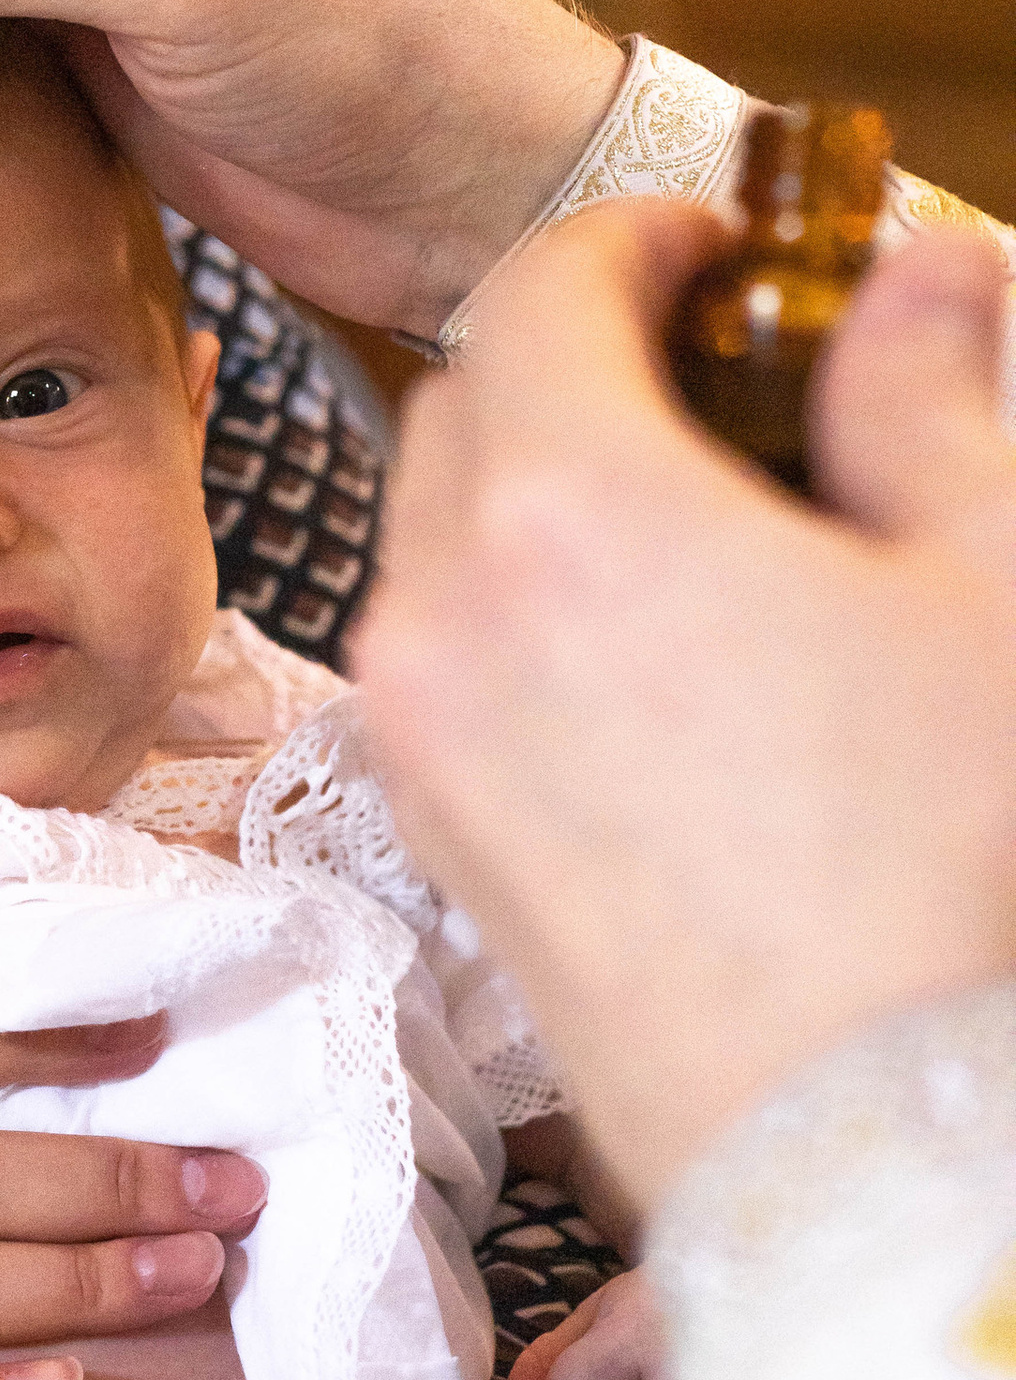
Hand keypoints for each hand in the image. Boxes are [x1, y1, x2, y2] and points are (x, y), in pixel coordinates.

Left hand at [358, 207, 1015, 1207]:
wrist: (866, 1139)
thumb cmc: (950, 866)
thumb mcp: (988, 580)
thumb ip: (927, 395)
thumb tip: (914, 277)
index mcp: (569, 513)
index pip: (538, 288)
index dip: (638, 240)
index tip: (730, 253)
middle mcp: (446, 615)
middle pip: (467, 404)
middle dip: (581, 355)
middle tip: (731, 375)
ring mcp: (420, 740)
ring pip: (438, 537)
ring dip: (543, 486)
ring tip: (707, 521)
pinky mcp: (433, 840)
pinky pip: (443, 663)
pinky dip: (520, 609)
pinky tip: (658, 653)